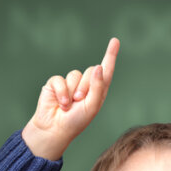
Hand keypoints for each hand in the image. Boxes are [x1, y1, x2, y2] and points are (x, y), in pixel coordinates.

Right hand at [21, 37, 119, 159]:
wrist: (54, 130)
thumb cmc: (76, 121)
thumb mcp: (92, 106)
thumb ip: (97, 87)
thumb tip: (98, 66)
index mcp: (97, 90)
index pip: (105, 70)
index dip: (110, 55)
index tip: (115, 41)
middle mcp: (85, 84)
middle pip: (91, 71)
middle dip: (87, 86)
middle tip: (80, 101)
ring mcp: (70, 83)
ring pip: (75, 74)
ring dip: (73, 91)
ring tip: (69, 105)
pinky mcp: (55, 84)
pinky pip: (60, 79)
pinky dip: (62, 92)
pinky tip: (61, 103)